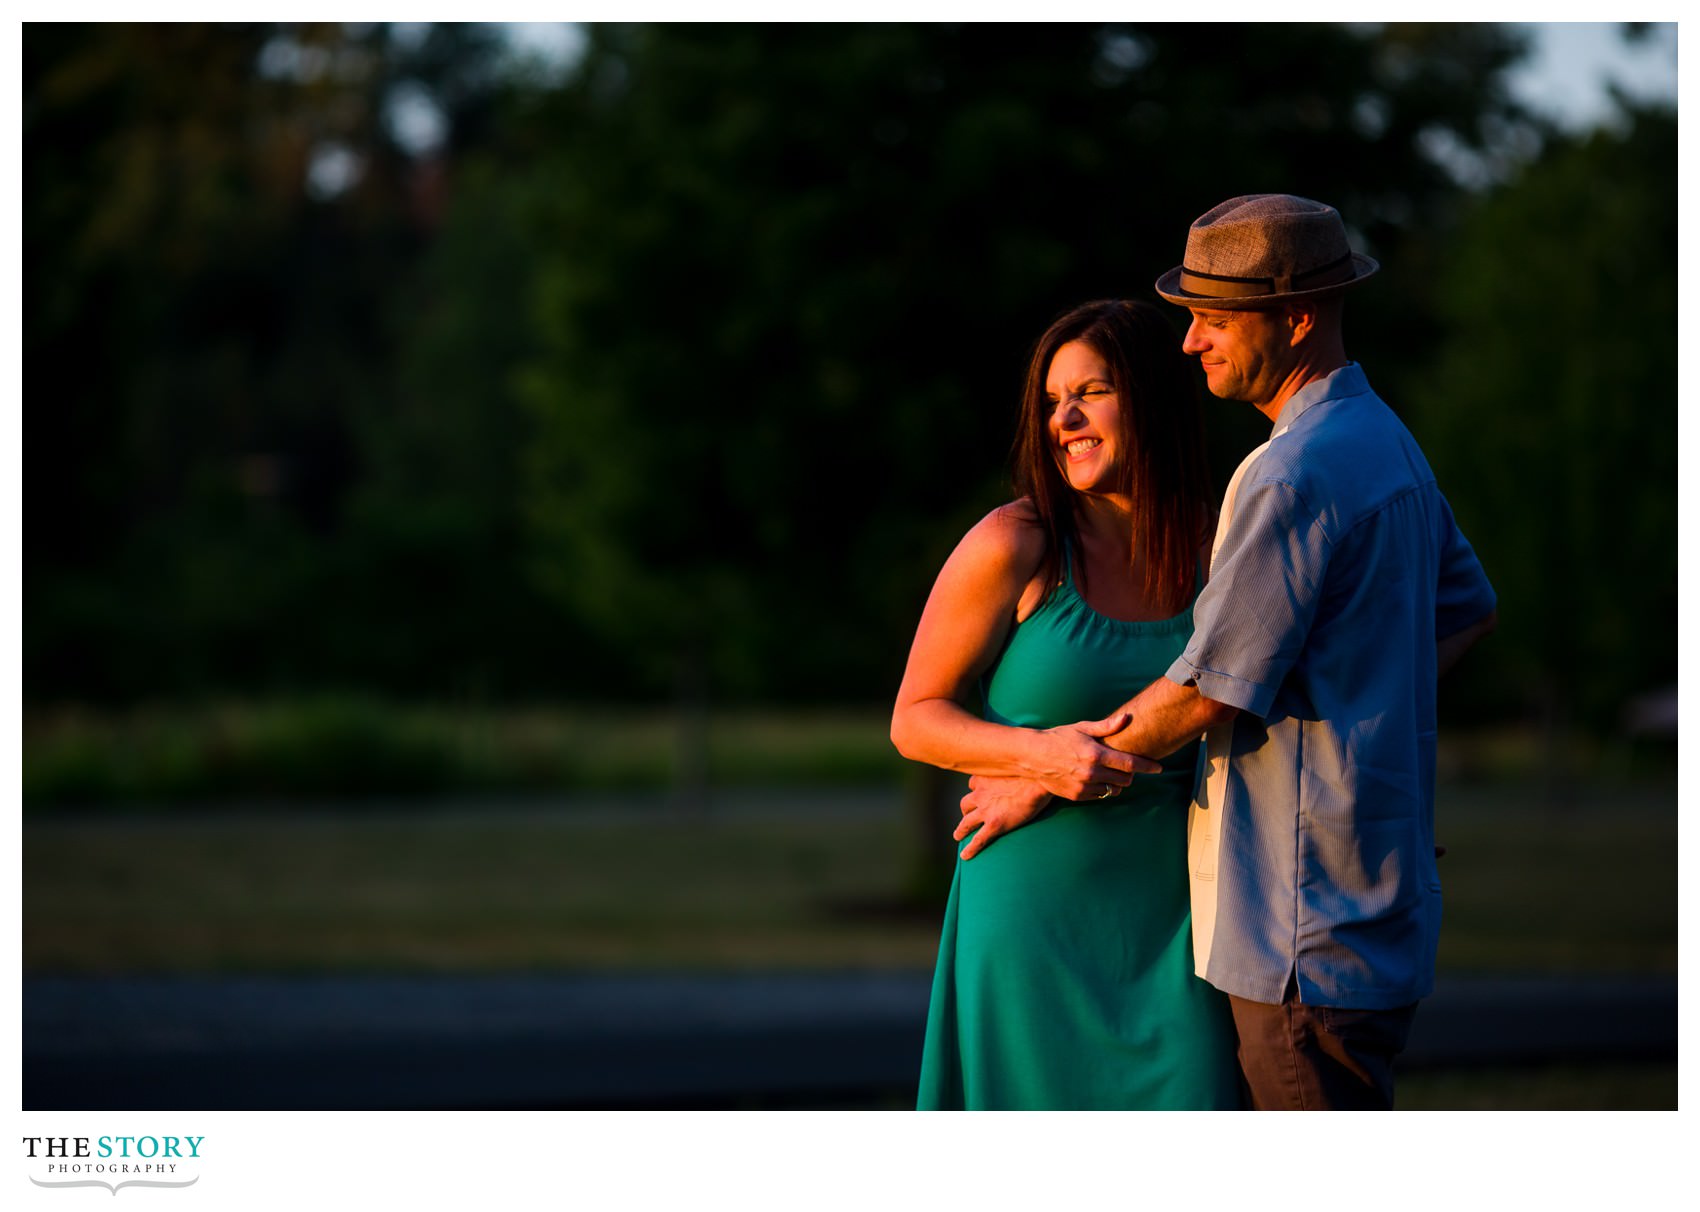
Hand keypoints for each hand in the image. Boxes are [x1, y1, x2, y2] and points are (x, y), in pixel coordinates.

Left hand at [954, 775, 1052, 859]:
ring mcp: (986, 810)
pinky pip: (978, 839)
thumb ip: (1014, 773)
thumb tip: (1027, 774)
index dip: (975, 789)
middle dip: (966, 810)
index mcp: (986, 777)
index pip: (974, 783)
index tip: (977, 793)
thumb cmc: (1034, 773)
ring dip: (961, 829)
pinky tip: (966, 856)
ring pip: (966, 822)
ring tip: (958, 835)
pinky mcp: (994, 824)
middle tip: (968, 816)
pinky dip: (971, 848)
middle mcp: (981, 793)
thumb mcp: (1017, 768)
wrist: (1037, 782)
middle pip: (966, 803)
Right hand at [1027, 710, 1160, 800]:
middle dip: (1130, 773)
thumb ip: (1107, 726)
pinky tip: (1095, 778)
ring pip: (1113, 790)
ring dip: (1117, 782)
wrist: (1032, 756)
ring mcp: (1084, 786)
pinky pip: (1099, 796)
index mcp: (1096, 754)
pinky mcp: (1077, 796)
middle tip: (1125, 765)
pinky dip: (1102, 789)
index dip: (1148, 766)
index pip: (1130, 763)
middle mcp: (1091, 772)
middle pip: (1125, 779)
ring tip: (1109, 772)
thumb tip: (1127, 718)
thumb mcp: (1082, 727)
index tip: (1159, 768)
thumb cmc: (1058, 737)